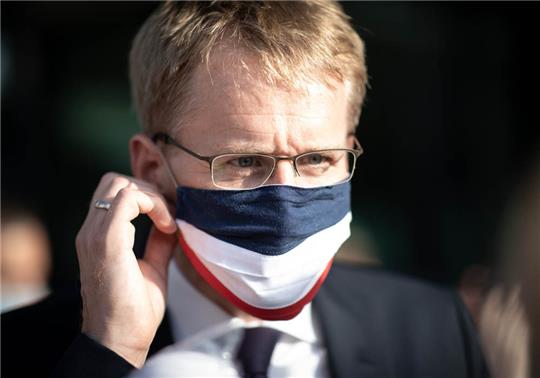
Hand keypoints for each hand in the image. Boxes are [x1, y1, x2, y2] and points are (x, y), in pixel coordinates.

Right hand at [76, 172, 176, 366]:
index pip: (115, 192)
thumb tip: (172, 224)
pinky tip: (166, 226)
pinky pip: (127, 200)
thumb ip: (158, 242)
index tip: (169, 219)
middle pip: (115, 181)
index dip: (147, 195)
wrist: (121, 340)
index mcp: (98, 236)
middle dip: (148, 189)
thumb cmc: (134, 310)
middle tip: (168, 214)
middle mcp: (91, 231)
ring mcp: (95, 235)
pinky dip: (152, 204)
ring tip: (167, 221)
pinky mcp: (106, 242)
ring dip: (151, 195)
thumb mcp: (153, 267)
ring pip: (120, 184)